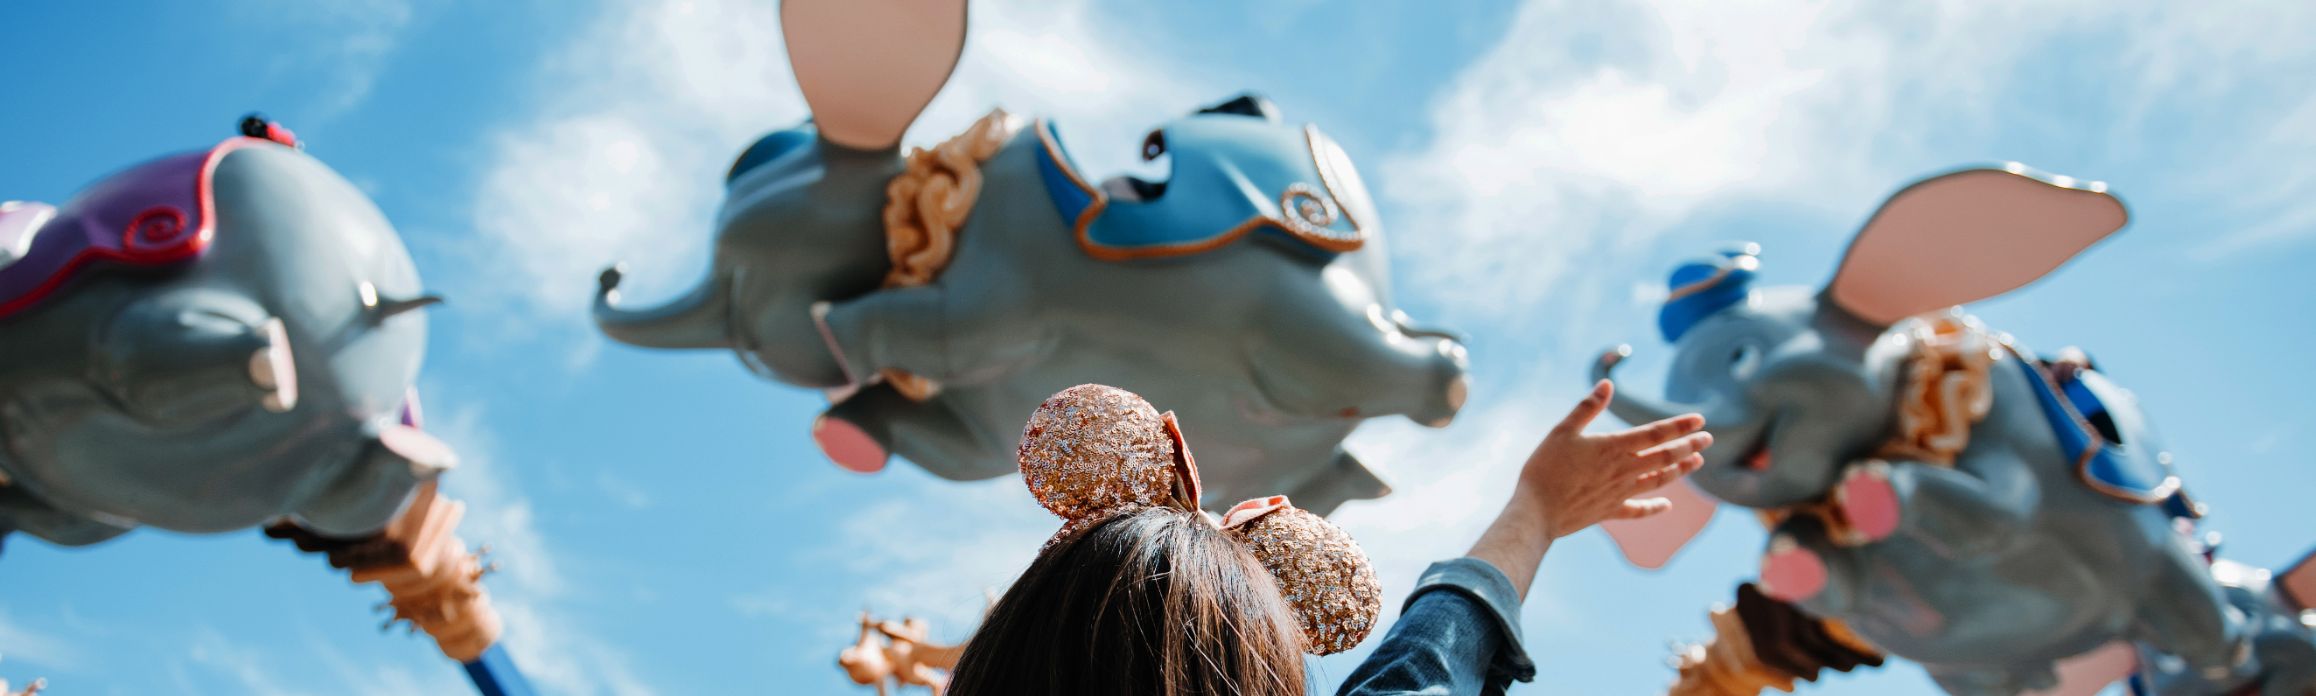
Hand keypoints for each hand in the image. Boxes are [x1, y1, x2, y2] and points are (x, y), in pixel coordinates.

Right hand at [1465, 380, 1710, 600]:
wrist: (1536, 512)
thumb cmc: (1545, 468)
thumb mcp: (1562, 431)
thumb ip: (1587, 407)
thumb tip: (1606, 384)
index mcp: (1612, 447)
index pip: (1655, 433)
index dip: (1679, 425)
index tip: (1700, 419)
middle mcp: (1623, 471)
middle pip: (1664, 457)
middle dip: (1688, 446)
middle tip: (1708, 438)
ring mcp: (1619, 493)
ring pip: (1658, 480)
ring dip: (1680, 470)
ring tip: (1697, 462)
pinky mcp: (1610, 511)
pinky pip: (1638, 510)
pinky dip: (1655, 508)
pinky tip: (1667, 505)